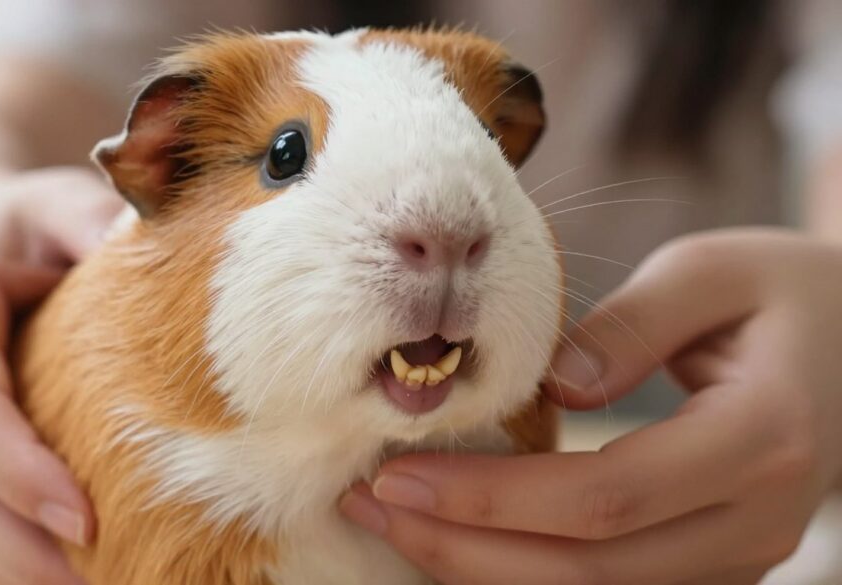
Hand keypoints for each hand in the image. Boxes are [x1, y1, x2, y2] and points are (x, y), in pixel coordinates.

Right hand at [0, 168, 122, 584]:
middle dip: (16, 547)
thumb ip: (94, 222)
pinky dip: (2, 558)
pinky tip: (63, 578)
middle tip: (100, 583)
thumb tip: (149, 255)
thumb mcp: (60, 203)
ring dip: (9, 569)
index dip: (18, 470)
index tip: (87, 520)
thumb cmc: (29, 224)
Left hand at [340, 229, 841, 584]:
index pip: (604, 497)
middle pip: (588, 570)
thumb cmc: (785, 293)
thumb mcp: (713, 271)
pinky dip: (525, 573)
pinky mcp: (714, 563)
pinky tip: (461, 541)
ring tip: (395, 525)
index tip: (400, 474)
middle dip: (463, 547)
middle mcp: (754, 521)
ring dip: (483, 570)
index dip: (493, 497)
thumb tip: (551, 385)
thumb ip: (633, 324)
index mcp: (761, 440)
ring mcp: (740, 557)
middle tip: (371, 506)